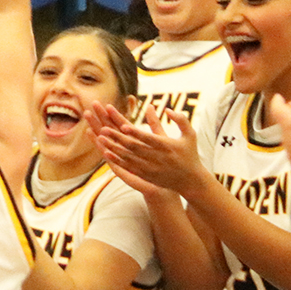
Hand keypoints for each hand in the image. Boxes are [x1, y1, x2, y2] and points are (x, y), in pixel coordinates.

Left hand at [87, 101, 207, 198]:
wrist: (190, 180)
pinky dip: (116, 159)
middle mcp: (156, 157)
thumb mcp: (190, 135)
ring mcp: (150, 167)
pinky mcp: (145, 174)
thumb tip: (167, 108)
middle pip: (133, 147)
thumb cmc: (190, 154)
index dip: (135, 132)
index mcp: (166, 146)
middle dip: (117, 138)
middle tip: (103, 129)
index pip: (148, 138)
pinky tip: (105, 152)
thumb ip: (181, 120)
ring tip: (100, 137)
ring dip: (113, 147)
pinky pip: (128, 166)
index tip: (123, 125)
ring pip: (127, 156)